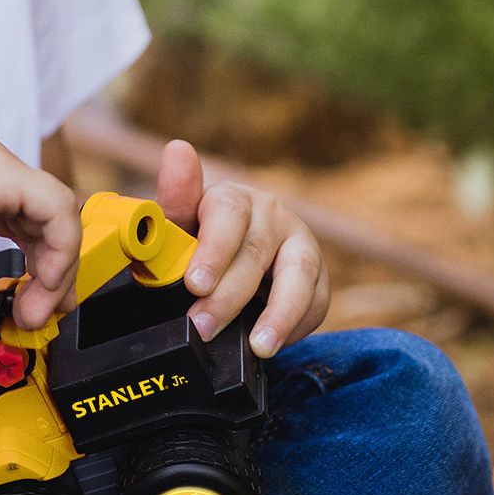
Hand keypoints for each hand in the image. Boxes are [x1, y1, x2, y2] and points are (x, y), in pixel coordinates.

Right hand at [0, 133, 80, 331]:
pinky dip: (56, 253)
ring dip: (56, 270)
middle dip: (56, 274)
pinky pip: (55, 210)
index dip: (43, 266)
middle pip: (53, 217)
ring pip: (61, 213)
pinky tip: (34, 288)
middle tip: (44, 317)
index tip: (35, 308)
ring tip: (31, 313)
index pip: (32, 220)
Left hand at [155, 138, 328, 357]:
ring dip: (280, 314)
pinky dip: (298, 324)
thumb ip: (175, 197)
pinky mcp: (318, 274)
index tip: (195, 283)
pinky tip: (272, 343)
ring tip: (260, 346)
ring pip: (300, 275)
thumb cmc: (197, 241)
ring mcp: (299, 243)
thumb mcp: (177, 224)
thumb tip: (178, 149)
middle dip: (229, 296)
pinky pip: (318, 300)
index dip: (213, 250)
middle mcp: (271, 214)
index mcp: (233, 198)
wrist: (227, 262)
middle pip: (256, 253)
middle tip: (202, 327)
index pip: (228, 213)